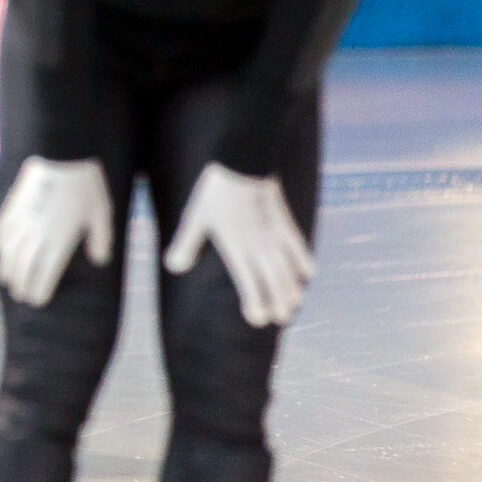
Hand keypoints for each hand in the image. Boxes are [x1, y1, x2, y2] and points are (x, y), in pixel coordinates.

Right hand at [0, 156, 115, 306]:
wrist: (61, 153)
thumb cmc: (85, 184)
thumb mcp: (101, 212)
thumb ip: (101, 239)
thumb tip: (100, 260)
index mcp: (59, 241)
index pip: (44, 276)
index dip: (39, 292)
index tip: (38, 301)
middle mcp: (36, 236)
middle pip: (22, 270)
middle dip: (21, 286)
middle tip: (21, 295)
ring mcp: (21, 221)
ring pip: (7, 255)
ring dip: (6, 270)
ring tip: (7, 280)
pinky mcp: (12, 207)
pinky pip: (0, 232)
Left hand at [163, 162, 314, 326]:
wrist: (244, 161)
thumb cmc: (216, 192)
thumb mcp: (195, 218)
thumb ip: (185, 245)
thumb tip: (173, 268)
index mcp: (236, 246)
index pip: (248, 282)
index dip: (255, 301)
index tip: (258, 319)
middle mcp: (258, 244)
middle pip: (273, 279)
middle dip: (278, 301)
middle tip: (282, 319)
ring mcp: (274, 234)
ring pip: (288, 267)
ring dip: (292, 286)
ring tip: (294, 303)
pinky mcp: (284, 221)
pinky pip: (297, 245)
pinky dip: (303, 259)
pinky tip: (308, 273)